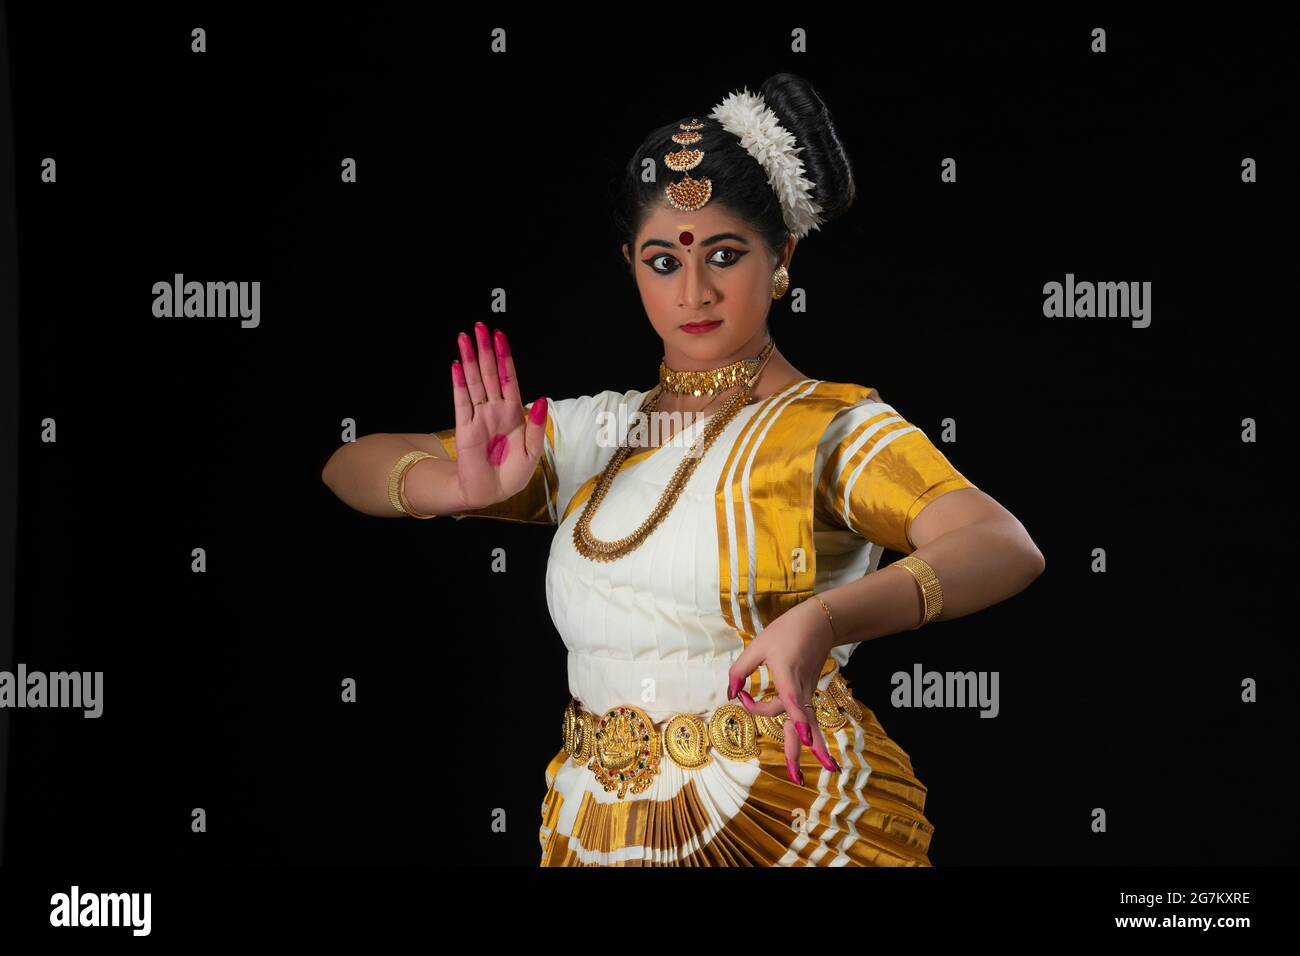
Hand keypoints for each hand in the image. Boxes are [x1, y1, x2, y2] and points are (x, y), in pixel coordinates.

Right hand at [449, 322, 547, 509]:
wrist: (490, 493)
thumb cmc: (512, 474)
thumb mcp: (532, 452)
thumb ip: (536, 426)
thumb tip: (540, 400)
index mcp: (514, 414)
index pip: (510, 379)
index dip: (506, 358)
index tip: (500, 337)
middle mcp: (495, 410)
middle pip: (490, 374)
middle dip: (486, 350)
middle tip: (480, 327)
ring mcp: (479, 417)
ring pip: (475, 382)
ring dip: (470, 359)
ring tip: (464, 337)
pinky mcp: (465, 428)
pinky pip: (462, 401)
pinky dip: (459, 383)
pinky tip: (457, 365)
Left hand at [725, 598, 841, 785]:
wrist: (819, 624)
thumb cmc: (786, 632)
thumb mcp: (757, 645)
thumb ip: (740, 670)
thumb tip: (730, 694)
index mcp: (787, 676)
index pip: (793, 702)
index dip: (799, 721)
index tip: (803, 737)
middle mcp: (800, 689)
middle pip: (802, 724)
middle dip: (802, 750)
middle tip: (799, 777)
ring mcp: (806, 693)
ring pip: (807, 725)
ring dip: (812, 750)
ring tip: (812, 774)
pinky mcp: (807, 693)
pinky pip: (805, 717)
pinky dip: (807, 734)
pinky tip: (809, 746)